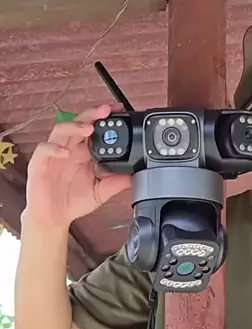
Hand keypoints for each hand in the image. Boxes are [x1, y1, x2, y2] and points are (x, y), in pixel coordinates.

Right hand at [24, 104, 131, 229]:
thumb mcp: (100, 193)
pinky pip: (44, 150)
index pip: (93, 128)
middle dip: (92, 114)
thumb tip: (134, 176)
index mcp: (83, 153)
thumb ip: (116, 183)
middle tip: (106, 110)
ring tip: (89, 128)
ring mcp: (54, 155)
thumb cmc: (72, 201)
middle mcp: (69, 149)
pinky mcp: (40, 164)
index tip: (119, 111)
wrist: (53, 218)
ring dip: (74, 126)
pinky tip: (65, 152)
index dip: (104, 118)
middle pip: (78, 123)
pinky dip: (54, 148)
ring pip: (61, 130)